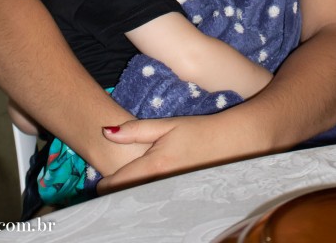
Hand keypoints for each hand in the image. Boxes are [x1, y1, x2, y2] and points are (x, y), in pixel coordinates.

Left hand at [100, 109, 271, 189]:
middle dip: (118, 193)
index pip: (115, 184)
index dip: (104, 184)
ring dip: (135, 198)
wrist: (232, 144)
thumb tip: (106, 131)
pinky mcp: (182, 205)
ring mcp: (172, 199)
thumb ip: (135, 131)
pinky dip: (151, 202)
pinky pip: (158, 208)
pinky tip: (155, 193)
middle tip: (120, 183)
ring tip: (137, 187)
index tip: (103, 180)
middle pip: (126, 199)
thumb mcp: (166, 126)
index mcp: (153, 165)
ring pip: (142, 205)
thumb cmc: (198, 131)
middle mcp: (160, 186)